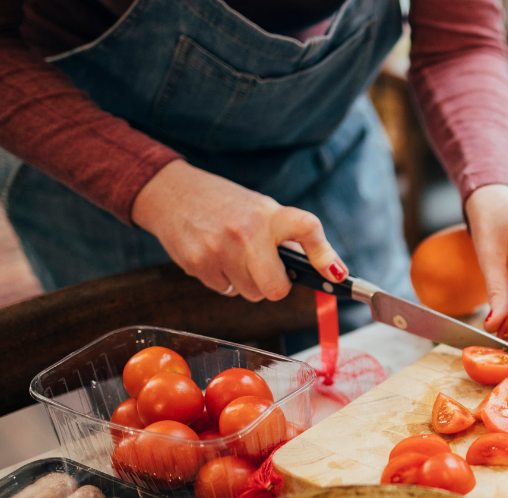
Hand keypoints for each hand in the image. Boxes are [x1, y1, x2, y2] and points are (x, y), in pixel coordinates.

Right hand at [132, 160, 345, 300]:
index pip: (307, 229)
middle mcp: (247, 230)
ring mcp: (221, 249)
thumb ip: (288, 238)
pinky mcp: (198, 264)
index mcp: (269, 213)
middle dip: (275, 287)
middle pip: (275, 289)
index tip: (337, 275)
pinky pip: (226, 291)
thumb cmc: (225, 206)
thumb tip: (328, 271)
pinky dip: (224, 281)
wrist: (171, 193)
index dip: (325, 255)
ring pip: (250, 293)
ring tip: (234, 256)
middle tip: (266, 271)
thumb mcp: (261, 210)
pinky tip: (215, 256)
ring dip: (247, 283)